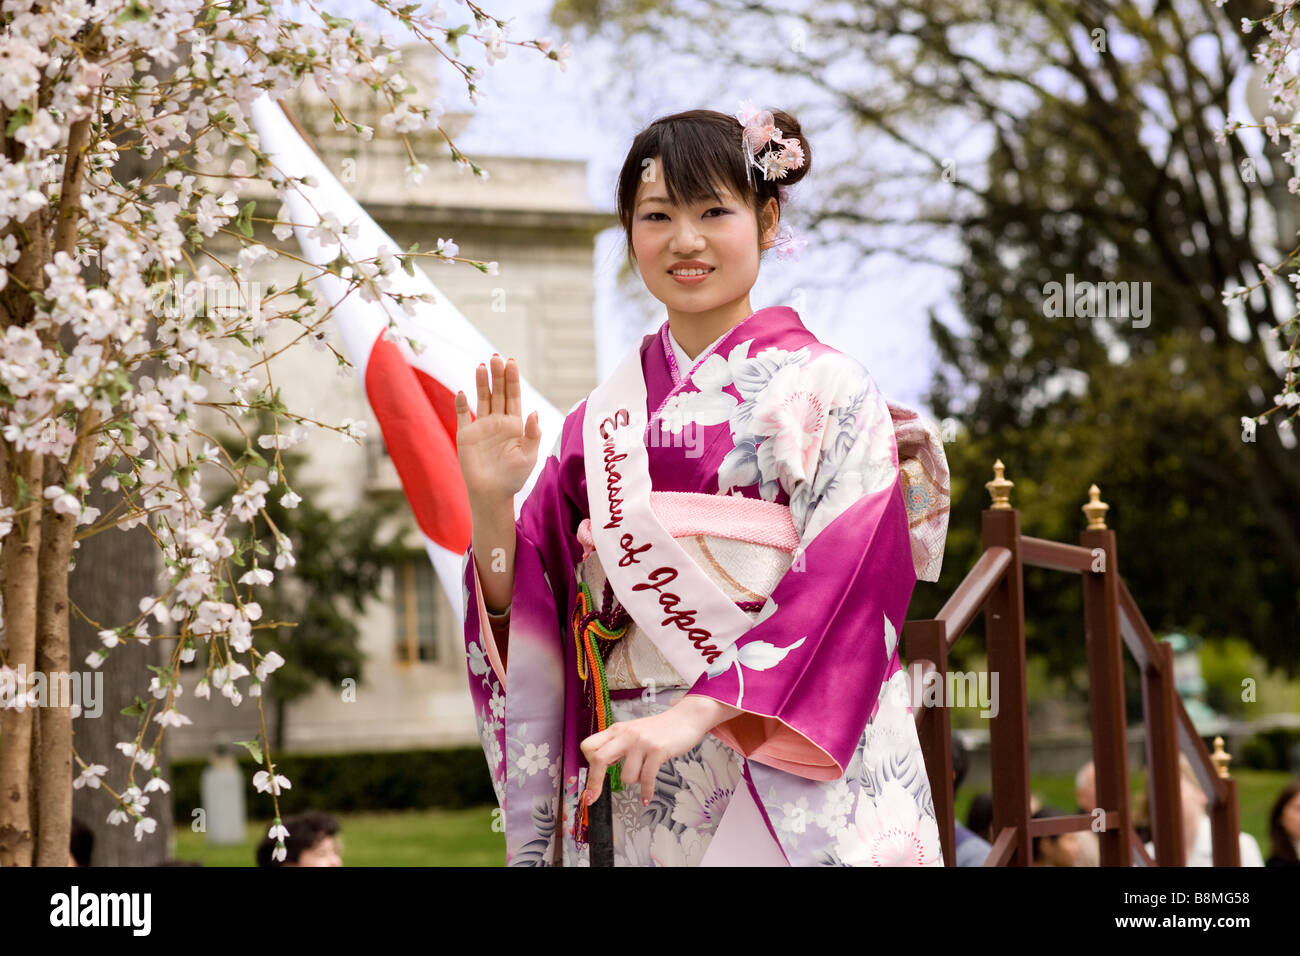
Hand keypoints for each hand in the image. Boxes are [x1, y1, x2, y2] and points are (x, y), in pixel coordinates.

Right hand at [455, 354, 540, 504]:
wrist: (491, 494)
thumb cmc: (513, 477)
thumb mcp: (528, 456)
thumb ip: (532, 434)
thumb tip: (533, 412)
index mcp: (515, 425)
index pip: (514, 396)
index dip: (512, 379)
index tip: (511, 362)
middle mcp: (498, 422)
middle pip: (498, 393)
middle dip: (498, 376)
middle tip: (496, 358)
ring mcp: (481, 427)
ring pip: (482, 399)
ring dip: (482, 383)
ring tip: (482, 366)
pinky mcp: (465, 435)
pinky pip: (463, 415)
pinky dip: (461, 404)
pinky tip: (462, 392)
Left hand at [579, 696, 741, 805]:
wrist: (685, 718)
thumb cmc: (659, 729)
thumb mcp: (633, 732)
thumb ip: (618, 745)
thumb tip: (602, 766)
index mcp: (617, 730)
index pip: (589, 746)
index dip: (588, 764)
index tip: (592, 779)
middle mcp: (626, 735)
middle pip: (599, 759)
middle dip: (595, 782)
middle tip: (592, 798)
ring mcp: (642, 742)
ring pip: (627, 776)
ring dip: (635, 781)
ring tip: (646, 771)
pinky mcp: (658, 750)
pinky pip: (646, 779)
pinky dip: (646, 792)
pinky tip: (646, 798)